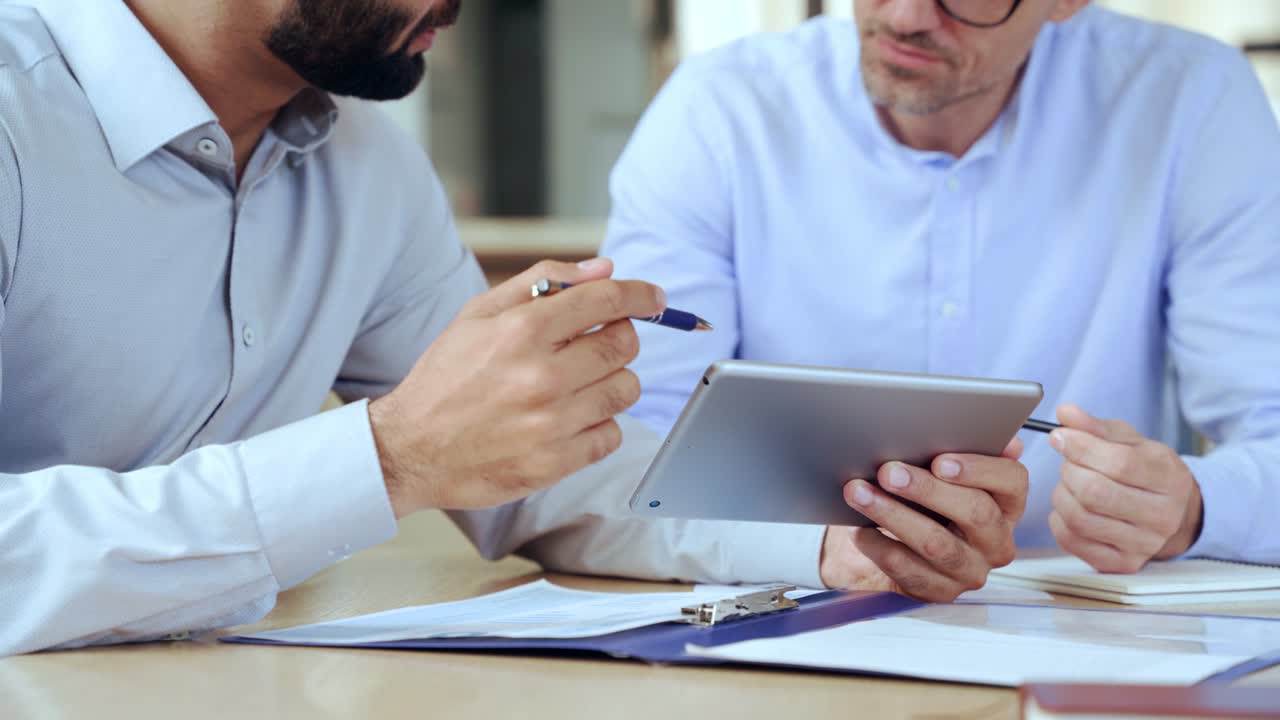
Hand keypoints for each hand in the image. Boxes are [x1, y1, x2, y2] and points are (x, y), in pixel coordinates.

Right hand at [368, 258, 665, 516]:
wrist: (409, 450)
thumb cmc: (446, 377)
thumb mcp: (478, 314)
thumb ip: (542, 281)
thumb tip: (604, 269)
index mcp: (522, 330)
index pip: (607, 302)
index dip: (641, 295)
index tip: (655, 298)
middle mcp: (541, 375)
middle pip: (625, 345)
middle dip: (619, 338)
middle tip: (596, 344)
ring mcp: (551, 423)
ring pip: (625, 390)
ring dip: (611, 382)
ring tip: (577, 384)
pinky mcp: (555, 463)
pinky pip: (612, 435)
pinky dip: (599, 424)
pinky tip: (568, 419)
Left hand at [820, 438, 1027, 600]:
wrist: (881, 545)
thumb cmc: (913, 499)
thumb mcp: (934, 471)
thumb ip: (955, 450)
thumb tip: (989, 436)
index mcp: (1005, 503)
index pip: (1013, 482)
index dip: (980, 469)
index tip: (940, 460)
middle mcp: (996, 540)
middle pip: (975, 512)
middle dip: (927, 489)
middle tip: (887, 471)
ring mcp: (970, 570)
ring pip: (936, 542)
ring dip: (893, 513)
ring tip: (859, 492)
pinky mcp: (940, 592)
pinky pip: (910, 570)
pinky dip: (880, 546)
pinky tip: (858, 530)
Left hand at [1047, 404, 1202, 572]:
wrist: (1173, 513)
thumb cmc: (1145, 471)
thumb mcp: (1129, 441)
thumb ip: (1095, 427)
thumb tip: (1065, 414)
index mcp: (1169, 478)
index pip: (1119, 463)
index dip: (1080, 447)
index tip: (1060, 437)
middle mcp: (1162, 516)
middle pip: (1095, 492)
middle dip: (1069, 472)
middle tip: (1068, 464)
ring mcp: (1143, 544)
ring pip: (1080, 518)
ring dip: (1062, 495)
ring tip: (1069, 484)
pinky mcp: (1121, 564)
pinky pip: (1072, 541)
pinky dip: (1059, 520)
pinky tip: (1069, 506)